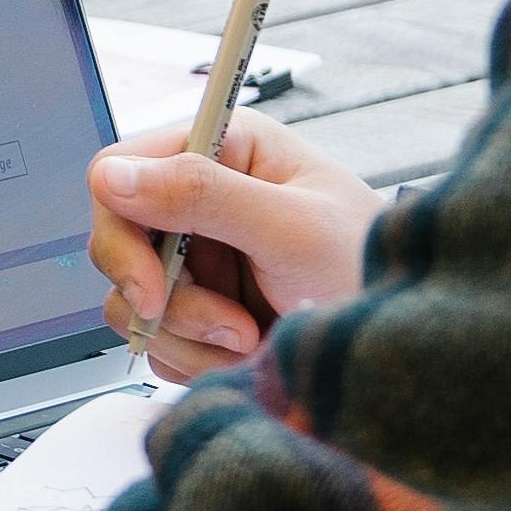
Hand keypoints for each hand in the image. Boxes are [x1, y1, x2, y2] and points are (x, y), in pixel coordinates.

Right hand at [83, 117, 380, 381]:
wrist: (396, 349)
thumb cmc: (368, 269)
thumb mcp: (292, 228)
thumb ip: (203, 194)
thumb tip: (114, 175)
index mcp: (221, 151)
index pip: (116, 172)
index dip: (122, 233)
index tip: (153, 289)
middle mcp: (199, 199)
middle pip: (118, 244)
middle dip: (168, 300)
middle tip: (227, 330)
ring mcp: (197, 258)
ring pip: (133, 303)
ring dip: (190, 336)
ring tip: (254, 339)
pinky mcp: (198, 310)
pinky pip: (158, 340)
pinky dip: (196, 359)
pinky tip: (248, 353)